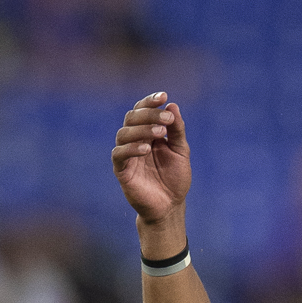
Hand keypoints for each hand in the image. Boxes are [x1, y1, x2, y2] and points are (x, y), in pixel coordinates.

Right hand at [112, 91, 190, 225]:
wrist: (170, 206)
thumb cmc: (175, 178)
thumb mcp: (181, 151)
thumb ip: (177, 130)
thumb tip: (172, 106)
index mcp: (148, 133)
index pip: (143, 110)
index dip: (150, 102)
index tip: (163, 96)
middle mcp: (134, 140)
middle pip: (132, 118)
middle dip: (149, 114)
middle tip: (166, 119)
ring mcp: (127, 154)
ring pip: (124, 133)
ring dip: (142, 129)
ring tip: (160, 133)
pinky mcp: (121, 170)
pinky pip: (120, 154)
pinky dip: (131, 148)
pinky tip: (146, 148)